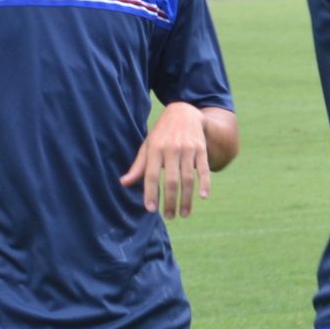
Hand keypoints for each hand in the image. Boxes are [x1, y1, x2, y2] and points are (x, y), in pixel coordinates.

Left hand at [120, 101, 210, 217]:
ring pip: (188, 178)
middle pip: (171, 180)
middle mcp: (171, 149)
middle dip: (170, 201)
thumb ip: (138, 166)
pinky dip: (205, 183)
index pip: (151, 175)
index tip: (150, 209)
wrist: (184, 112)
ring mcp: (188, 149)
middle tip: (169, 216)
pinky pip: (204, 169)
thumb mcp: (148, 146)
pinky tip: (203, 197)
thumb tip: (124, 183)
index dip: (150, 193)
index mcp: (155, 149)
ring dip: (186, 199)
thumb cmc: (162, 134)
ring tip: (184, 214)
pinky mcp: (201, 149)